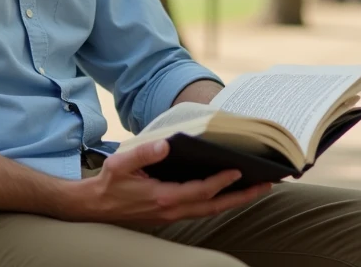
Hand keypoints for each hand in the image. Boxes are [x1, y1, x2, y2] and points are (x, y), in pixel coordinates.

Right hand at [58, 140, 272, 225]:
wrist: (93, 208)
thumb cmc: (108, 184)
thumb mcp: (120, 163)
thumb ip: (143, 153)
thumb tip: (167, 144)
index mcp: (164, 197)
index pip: (202, 190)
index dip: (222, 181)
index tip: (240, 169)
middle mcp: (172, 210)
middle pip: (215, 206)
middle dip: (242, 196)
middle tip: (266, 186)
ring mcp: (172, 216)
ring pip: (211, 211)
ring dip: (234, 201)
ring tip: (255, 189)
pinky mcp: (170, 216)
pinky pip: (201, 211)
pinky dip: (218, 203)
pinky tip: (227, 193)